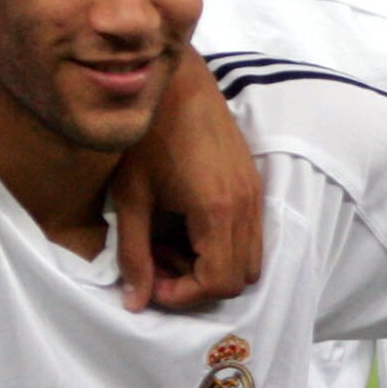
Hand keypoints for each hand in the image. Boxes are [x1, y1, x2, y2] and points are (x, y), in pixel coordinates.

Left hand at [111, 53, 264, 311]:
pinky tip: (186, 227)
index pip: (218, 283)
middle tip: (159, 265)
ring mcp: (255, 196)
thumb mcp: (131, 197)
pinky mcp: (254, 186)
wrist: (176, 84)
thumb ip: (133, 253)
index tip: (151, 283)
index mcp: (217, 211)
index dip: (184, 295)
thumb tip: (135, 302)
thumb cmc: (147, 136)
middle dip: (198, 284)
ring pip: (250, 261)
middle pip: (240, 279)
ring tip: (170, 246)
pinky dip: (222, 247)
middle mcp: (246, 208)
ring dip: (212, 267)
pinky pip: (251, 236)